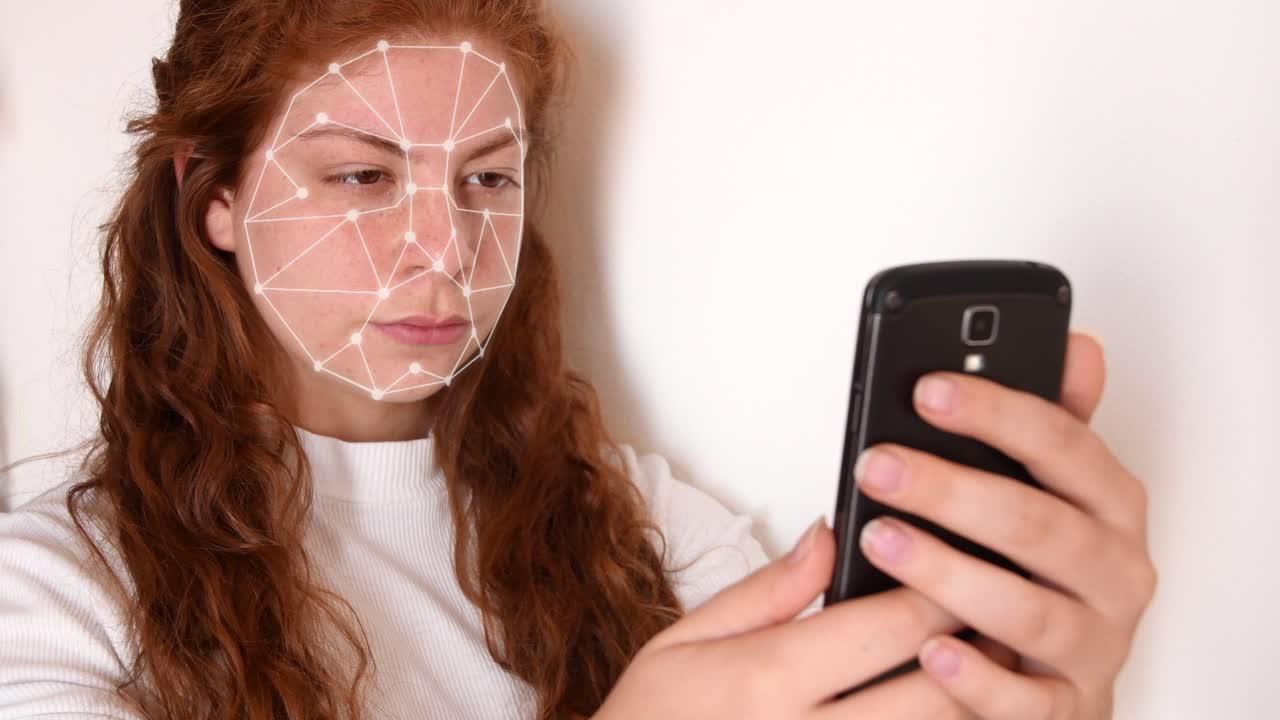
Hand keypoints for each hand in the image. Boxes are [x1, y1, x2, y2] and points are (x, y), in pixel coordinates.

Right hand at [594, 518, 1014, 718]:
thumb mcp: (686, 639)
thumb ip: (769, 590)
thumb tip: (828, 535)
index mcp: (770, 679)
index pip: (891, 626)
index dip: (944, 587)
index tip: (969, 557)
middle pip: (937, 690)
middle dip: (983, 644)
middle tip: (1006, 608)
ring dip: (977, 703)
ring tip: (995, 664)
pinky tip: (942, 709)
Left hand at [851, 330, 1157, 717]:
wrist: (1068, 677)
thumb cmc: (1049, 569)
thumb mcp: (1058, 490)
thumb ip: (1058, 421)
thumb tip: (1078, 345)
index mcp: (1112, 504)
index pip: (1062, 445)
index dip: (994, 414)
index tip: (926, 390)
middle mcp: (1115, 571)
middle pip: (1036, 525)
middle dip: (952, 491)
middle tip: (878, 465)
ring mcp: (1095, 643)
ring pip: (1027, 611)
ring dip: (949, 574)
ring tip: (882, 541)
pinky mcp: (1067, 707)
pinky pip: (1025, 700)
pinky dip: (978, 678)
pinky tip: (931, 651)